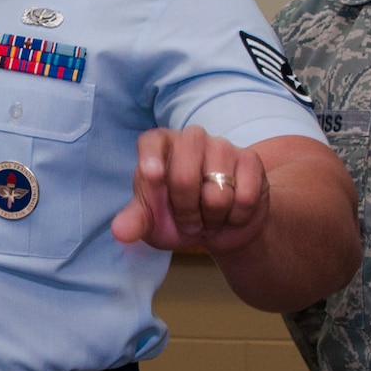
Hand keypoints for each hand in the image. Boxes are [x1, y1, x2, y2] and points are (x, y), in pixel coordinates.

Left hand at [111, 126, 271, 255]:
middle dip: (185, 212)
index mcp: (160, 146)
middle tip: (188, 222)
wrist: (220, 228)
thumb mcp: (152, 223)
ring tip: (209, 217)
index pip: (152, 141)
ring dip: (212, 218)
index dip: (151, 158)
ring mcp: (222, 146)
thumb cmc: (177, 218)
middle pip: (183, 176)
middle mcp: (190, 139)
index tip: (151, 176)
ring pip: (217, 193)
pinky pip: (244, 198)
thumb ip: (135, 222)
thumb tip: (120, 232)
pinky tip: (231, 213)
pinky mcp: (250, 160)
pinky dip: (235, 217)